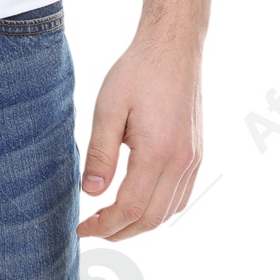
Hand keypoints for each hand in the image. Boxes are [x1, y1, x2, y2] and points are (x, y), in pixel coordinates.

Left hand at [77, 32, 201, 240]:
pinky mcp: (197, 153)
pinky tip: (140, 203)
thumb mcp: (108, 107)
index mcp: (157, 152)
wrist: (173, 48)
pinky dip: (160, 209)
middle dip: (120, 231)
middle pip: (151, 218)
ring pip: (169, 211)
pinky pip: (181, 196)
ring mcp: (193, 159)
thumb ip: (100, 152)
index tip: (83, 228)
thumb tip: (91, 193)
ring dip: (140, 224)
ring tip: (112, 220)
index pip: (130, 208)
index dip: (105, 225)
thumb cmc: (137, 72)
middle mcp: (181, 162)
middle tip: (93, 229)